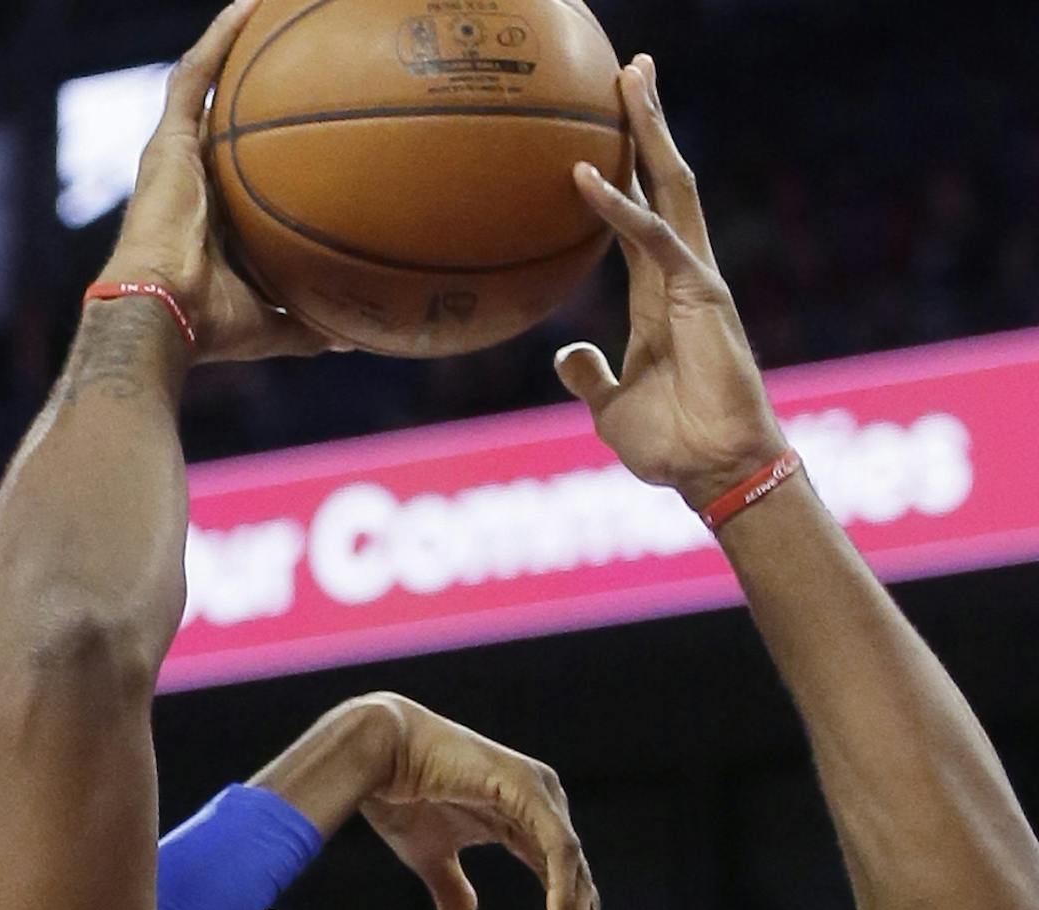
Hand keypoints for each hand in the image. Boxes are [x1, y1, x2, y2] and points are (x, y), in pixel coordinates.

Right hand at [101, 0, 339, 363]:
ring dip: (235, 46)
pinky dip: (220, 39)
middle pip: (225, 120)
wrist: (162, 314)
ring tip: (269, 7)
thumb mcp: (273, 326)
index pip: (243, 175)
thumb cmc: (209, 328)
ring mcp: (178, 157)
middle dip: (254, 89)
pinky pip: (194, 76)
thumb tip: (353, 337)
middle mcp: (194, 181)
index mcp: (215, 221)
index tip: (306, 137)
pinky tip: (251, 4)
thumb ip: (309, 325)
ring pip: (207, 86)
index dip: (268, 152)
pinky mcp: (167, 142)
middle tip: (296, 62)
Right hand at [355, 696, 620, 909]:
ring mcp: (541, 796)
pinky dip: (560, 891)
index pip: (567, 893)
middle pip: (581, 890)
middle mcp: (544, 809)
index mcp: (528, 824)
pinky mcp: (527, 789)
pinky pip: (555, 850)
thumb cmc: (399, 797)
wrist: (376, 752)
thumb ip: (452, 886)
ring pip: (575, 876)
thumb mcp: (429, 857)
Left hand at [554, 57, 787, 512]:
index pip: (637, 216)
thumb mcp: (611, 406)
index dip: (624, 170)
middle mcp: (679, 274)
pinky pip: (655, 240)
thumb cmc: (670, 446)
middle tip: (631, 66)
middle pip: (663, 180)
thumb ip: (590, 375)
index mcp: (655, 295)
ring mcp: (695, 278)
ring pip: (672, 188)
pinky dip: (620, 208)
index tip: (605, 128)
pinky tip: (587, 176)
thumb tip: (565, 353)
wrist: (713, 472)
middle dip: (648, 123)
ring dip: (649, 131)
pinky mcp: (700, 295)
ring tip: (630, 77)